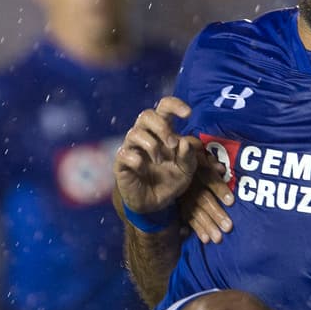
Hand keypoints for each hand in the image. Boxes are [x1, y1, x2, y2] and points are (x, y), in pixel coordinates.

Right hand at [115, 96, 199, 212]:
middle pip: (146, 115)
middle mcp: (145, 135)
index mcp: (162, 132)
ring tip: (160, 161)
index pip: (164, 107)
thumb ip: (189, 156)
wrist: (156, 204)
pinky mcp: (121, 163)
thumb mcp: (187, 170)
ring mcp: (131, 148)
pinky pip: (125, 154)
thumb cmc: (170, 181)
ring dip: (151, 146)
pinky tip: (143, 170)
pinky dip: (137, 161)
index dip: (174, 105)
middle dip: (161, 127)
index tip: (187, 113)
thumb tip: (184, 142)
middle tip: (172, 144)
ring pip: (134, 133)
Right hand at [179, 150, 235, 243]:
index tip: (231, 202)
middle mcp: (189, 184)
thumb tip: (222, 169)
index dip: (219, 189)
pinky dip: (195, 229)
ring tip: (217, 239)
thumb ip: (212, 162)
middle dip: (215, 213)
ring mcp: (183, 196)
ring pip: (195, 212)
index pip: (209, 178)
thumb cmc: (193, 158)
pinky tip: (204, 239)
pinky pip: (186, 218)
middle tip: (228, 227)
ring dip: (206, 225)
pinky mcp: (179, 205)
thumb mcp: (200, 155)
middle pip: (203, 199)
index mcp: (196, 168)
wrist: (169, 162)